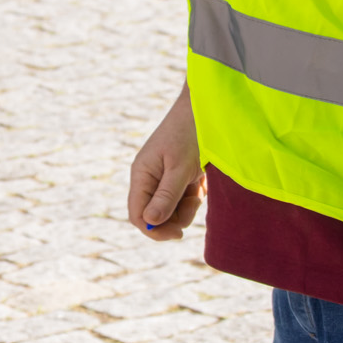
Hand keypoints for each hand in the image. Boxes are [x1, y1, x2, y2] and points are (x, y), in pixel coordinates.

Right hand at [128, 86, 202, 240]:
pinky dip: (193, 198)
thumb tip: (150, 222)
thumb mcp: (179, 168)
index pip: (137, 214)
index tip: (178, 233)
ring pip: (171, 211)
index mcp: (141, 175)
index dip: (154, 229)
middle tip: (194, 204)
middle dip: (175, 218)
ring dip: (187, 208)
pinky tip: (201, 183)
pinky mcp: (177, 178)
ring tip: (198, 189)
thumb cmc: (190, 134)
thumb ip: (166, 196)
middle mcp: (148, 179)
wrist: (205, 109)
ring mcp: (163, 178)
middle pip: (155, 216)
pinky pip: (182, 200)